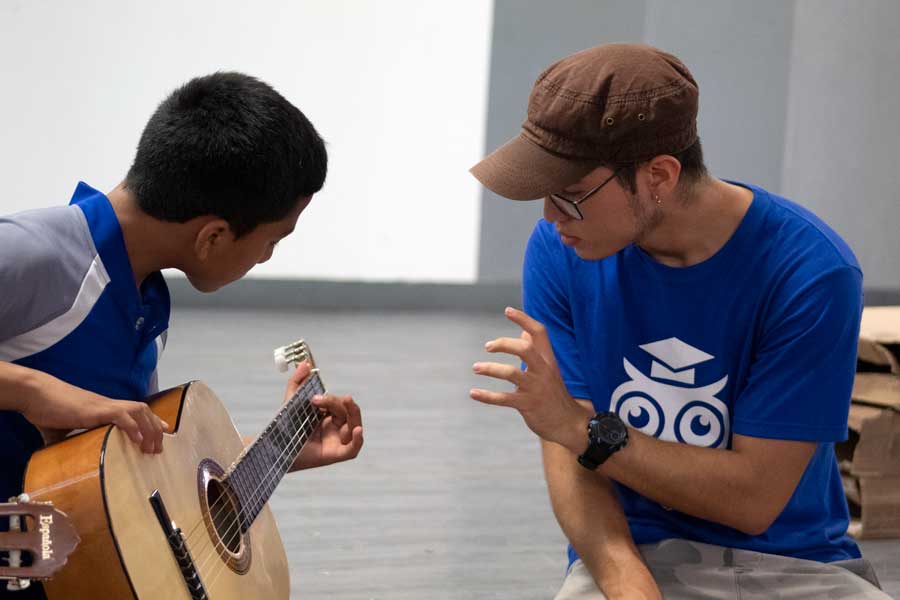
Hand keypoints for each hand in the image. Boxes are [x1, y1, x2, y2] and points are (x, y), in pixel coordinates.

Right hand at [18, 371, 166, 453]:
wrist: (34, 394)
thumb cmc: (45, 409)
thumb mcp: (58, 429)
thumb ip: (62, 442)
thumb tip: (56, 459)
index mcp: (103, 409)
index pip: (135, 411)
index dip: (150, 421)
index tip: (162, 433)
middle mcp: (108, 405)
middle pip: (142, 411)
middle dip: (155, 430)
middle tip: (158, 449)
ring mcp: (103, 406)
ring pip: (138, 411)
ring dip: (149, 429)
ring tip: (152, 448)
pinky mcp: (96, 409)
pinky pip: (121, 416)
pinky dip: (133, 427)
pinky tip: (139, 441)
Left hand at [285, 362, 363, 470]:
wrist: (273, 449)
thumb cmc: (283, 429)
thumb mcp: (290, 403)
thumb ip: (297, 382)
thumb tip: (305, 363)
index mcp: (327, 417)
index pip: (338, 404)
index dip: (331, 399)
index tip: (315, 397)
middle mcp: (334, 428)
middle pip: (347, 413)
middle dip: (341, 403)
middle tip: (326, 399)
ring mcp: (336, 442)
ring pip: (354, 426)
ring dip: (354, 412)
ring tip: (347, 400)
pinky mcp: (334, 455)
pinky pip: (353, 449)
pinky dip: (358, 440)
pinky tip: (358, 430)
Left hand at [470, 307, 591, 452]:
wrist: (569, 423)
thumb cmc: (554, 393)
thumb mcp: (549, 369)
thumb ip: (536, 350)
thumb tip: (524, 331)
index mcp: (548, 360)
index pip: (539, 333)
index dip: (524, 319)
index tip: (508, 310)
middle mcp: (543, 371)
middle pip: (525, 349)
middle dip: (504, 344)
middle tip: (488, 346)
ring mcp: (535, 388)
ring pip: (511, 373)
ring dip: (490, 369)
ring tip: (476, 367)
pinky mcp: (528, 405)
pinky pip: (504, 398)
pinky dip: (487, 396)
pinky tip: (473, 393)